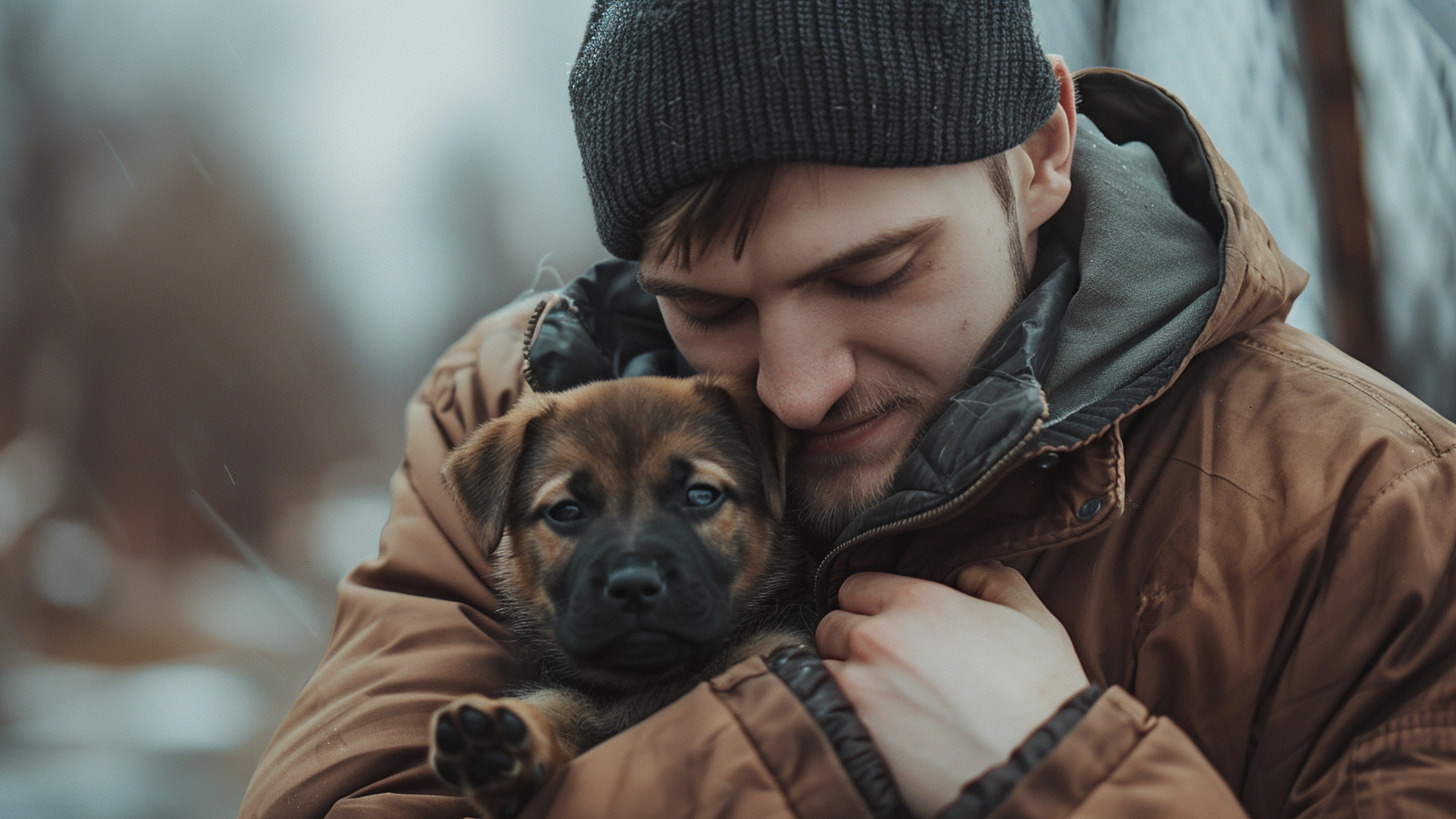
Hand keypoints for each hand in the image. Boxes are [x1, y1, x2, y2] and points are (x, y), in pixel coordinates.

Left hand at [815, 565, 1088, 817]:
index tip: (887, 624)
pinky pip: (822, 708)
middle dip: (852, 639)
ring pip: (823, 665)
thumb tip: (966, 572)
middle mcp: (878, 636)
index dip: (872, 603)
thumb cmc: (1043, 694)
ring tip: (877, 696)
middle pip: (833, 624)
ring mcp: (859, 684)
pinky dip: (838, 710)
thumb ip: (993, 580)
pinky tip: (869, 720)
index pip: (857, 585)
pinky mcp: (850, 730)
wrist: (1038, 769)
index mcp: (918, 600)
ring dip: (842, 676)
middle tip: (883, 664)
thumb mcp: (1033, 619)